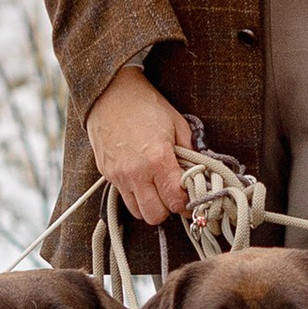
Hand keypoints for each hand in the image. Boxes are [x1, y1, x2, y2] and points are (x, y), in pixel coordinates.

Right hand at [86, 67, 193, 228]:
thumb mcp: (177, 124)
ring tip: (157, 188)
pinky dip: (135, 195)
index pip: (175, 201)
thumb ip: (190, 152)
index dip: (186, 203)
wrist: (110, 92)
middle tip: (173, 193)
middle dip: (168, 208)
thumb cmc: (145, 105)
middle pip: (155, 216)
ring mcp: (118, 176)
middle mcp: (136, 173)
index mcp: (158, 160)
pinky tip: (142, 179)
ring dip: (150, 205)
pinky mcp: (107, 174)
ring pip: (137, 212)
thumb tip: (201, 173)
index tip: (190, 196)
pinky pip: (123, 197)